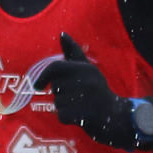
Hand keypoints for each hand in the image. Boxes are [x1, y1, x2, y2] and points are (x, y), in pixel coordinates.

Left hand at [38, 33, 142, 147]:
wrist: (115, 116)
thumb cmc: (97, 89)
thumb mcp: (88, 68)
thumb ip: (73, 52)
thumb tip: (62, 34)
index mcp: (86, 68)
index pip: (55, 67)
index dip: (43, 76)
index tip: (38, 86)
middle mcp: (86, 81)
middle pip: (55, 86)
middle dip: (61, 93)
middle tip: (77, 96)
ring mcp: (85, 99)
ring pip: (57, 102)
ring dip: (64, 106)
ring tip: (80, 105)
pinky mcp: (82, 115)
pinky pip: (61, 115)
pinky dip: (66, 118)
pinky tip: (79, 116)